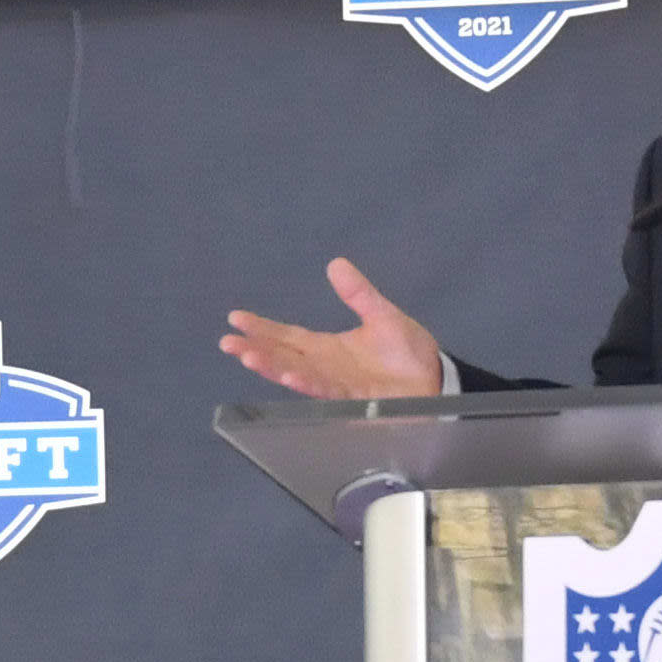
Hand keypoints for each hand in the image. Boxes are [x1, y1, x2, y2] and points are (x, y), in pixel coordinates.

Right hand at [220, 258, 445, 399]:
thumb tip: (335, 264)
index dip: (262, 328)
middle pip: (282, 356)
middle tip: (227, 342)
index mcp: (327, 347)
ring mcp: (336, 383)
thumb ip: (358, 294)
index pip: (287, 337)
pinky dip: (305, 381)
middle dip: (254, 349)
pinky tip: (289, 375)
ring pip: (295, 373)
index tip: (236, 319)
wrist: (435, 380)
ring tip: (247, 356)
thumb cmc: (408, 352)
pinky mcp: (353, 397)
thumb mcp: (382, 315)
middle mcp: (324, 366)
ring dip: (271, 366)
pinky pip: (325, 389)